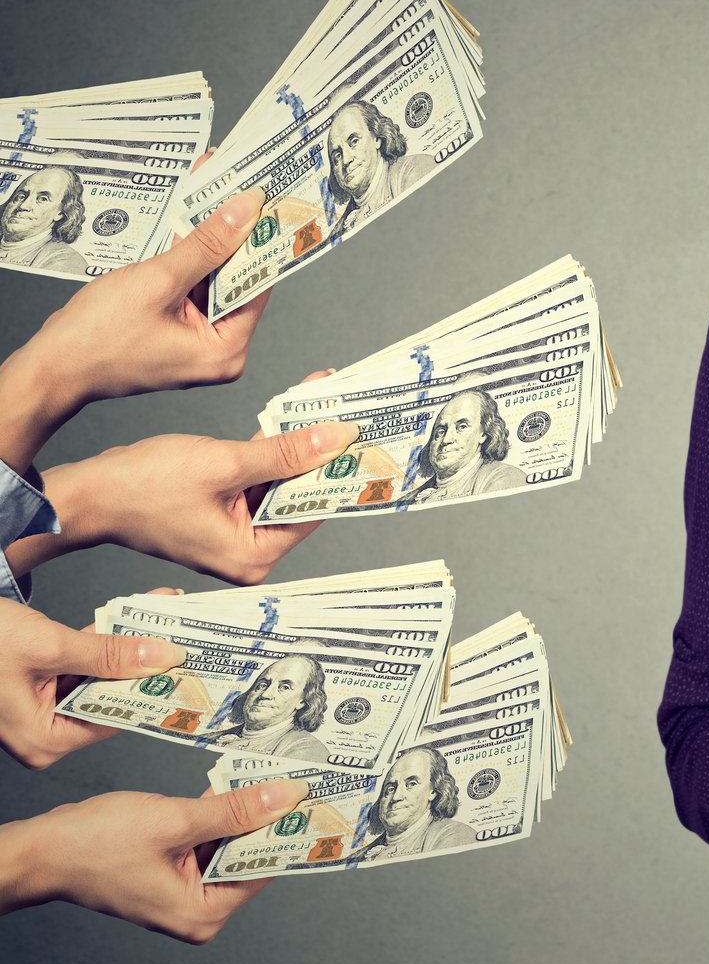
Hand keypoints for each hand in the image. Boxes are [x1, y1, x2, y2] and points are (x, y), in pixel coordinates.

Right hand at [0, 188, 269, 470]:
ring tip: (214, 196)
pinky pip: (190, 289)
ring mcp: (195, 342)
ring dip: (207, 242)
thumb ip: (206, 246)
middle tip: (237, 192)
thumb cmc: (96, 337)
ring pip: (211, 281)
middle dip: (231, 237)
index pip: (256, 285)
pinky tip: (187, 222)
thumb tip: (244, 213)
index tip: (265, 205)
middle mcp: (219, 350)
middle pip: (235, 282)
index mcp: (227, 350)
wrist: (51, 365)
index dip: (259, 242)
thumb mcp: (158, 281)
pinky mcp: (175, 331)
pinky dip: (187, 259)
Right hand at [0, 589, 182, 768]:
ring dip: (132, 643)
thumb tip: (163, 658)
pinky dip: (107, 638)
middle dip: (148, 661)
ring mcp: (40, 708)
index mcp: (44, 740)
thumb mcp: (50, 647)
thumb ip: (108, 655)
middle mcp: (43, 731)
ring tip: (171, 616)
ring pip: (101, 675)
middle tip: (190, 637)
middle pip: (111, 695)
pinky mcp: (39, 683)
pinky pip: (82, 663)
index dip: (155, 693)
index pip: (115, 718)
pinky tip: (139, 614)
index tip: (194, 674)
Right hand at [0, 778, 306, 942]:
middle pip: (250, 855)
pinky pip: (208, 842)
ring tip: (271, 776)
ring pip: (231, 844)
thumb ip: (235, 810)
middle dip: (269, 817)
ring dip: (244, 812)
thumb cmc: (94, 845)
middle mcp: (197, 910)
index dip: (290, 830)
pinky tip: (232, 786)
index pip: (265, 866)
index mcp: (203, 912)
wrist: (41, 850)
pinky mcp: (171, 873)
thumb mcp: (176, 820)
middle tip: (299, 778)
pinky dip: (219, 816)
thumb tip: (286, 798)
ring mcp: (183, 893)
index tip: (321, 801)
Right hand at [8, 417, 355, 584]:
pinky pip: (258, 479)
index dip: (339, 469)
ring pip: (281, 482)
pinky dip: (271, 450)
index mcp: (254, 555)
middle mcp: (249, 551)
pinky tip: (289, 419)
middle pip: (300, 494)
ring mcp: (235, 533)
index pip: (314, 508)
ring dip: (298, 446)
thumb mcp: (224, 464)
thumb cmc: (140, 488)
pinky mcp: (222, 512)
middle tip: (350, 414)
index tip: (366, 438)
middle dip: (322, 453)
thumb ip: (285, 454)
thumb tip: (337, 439)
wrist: (86, 493)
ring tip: (324, 407)